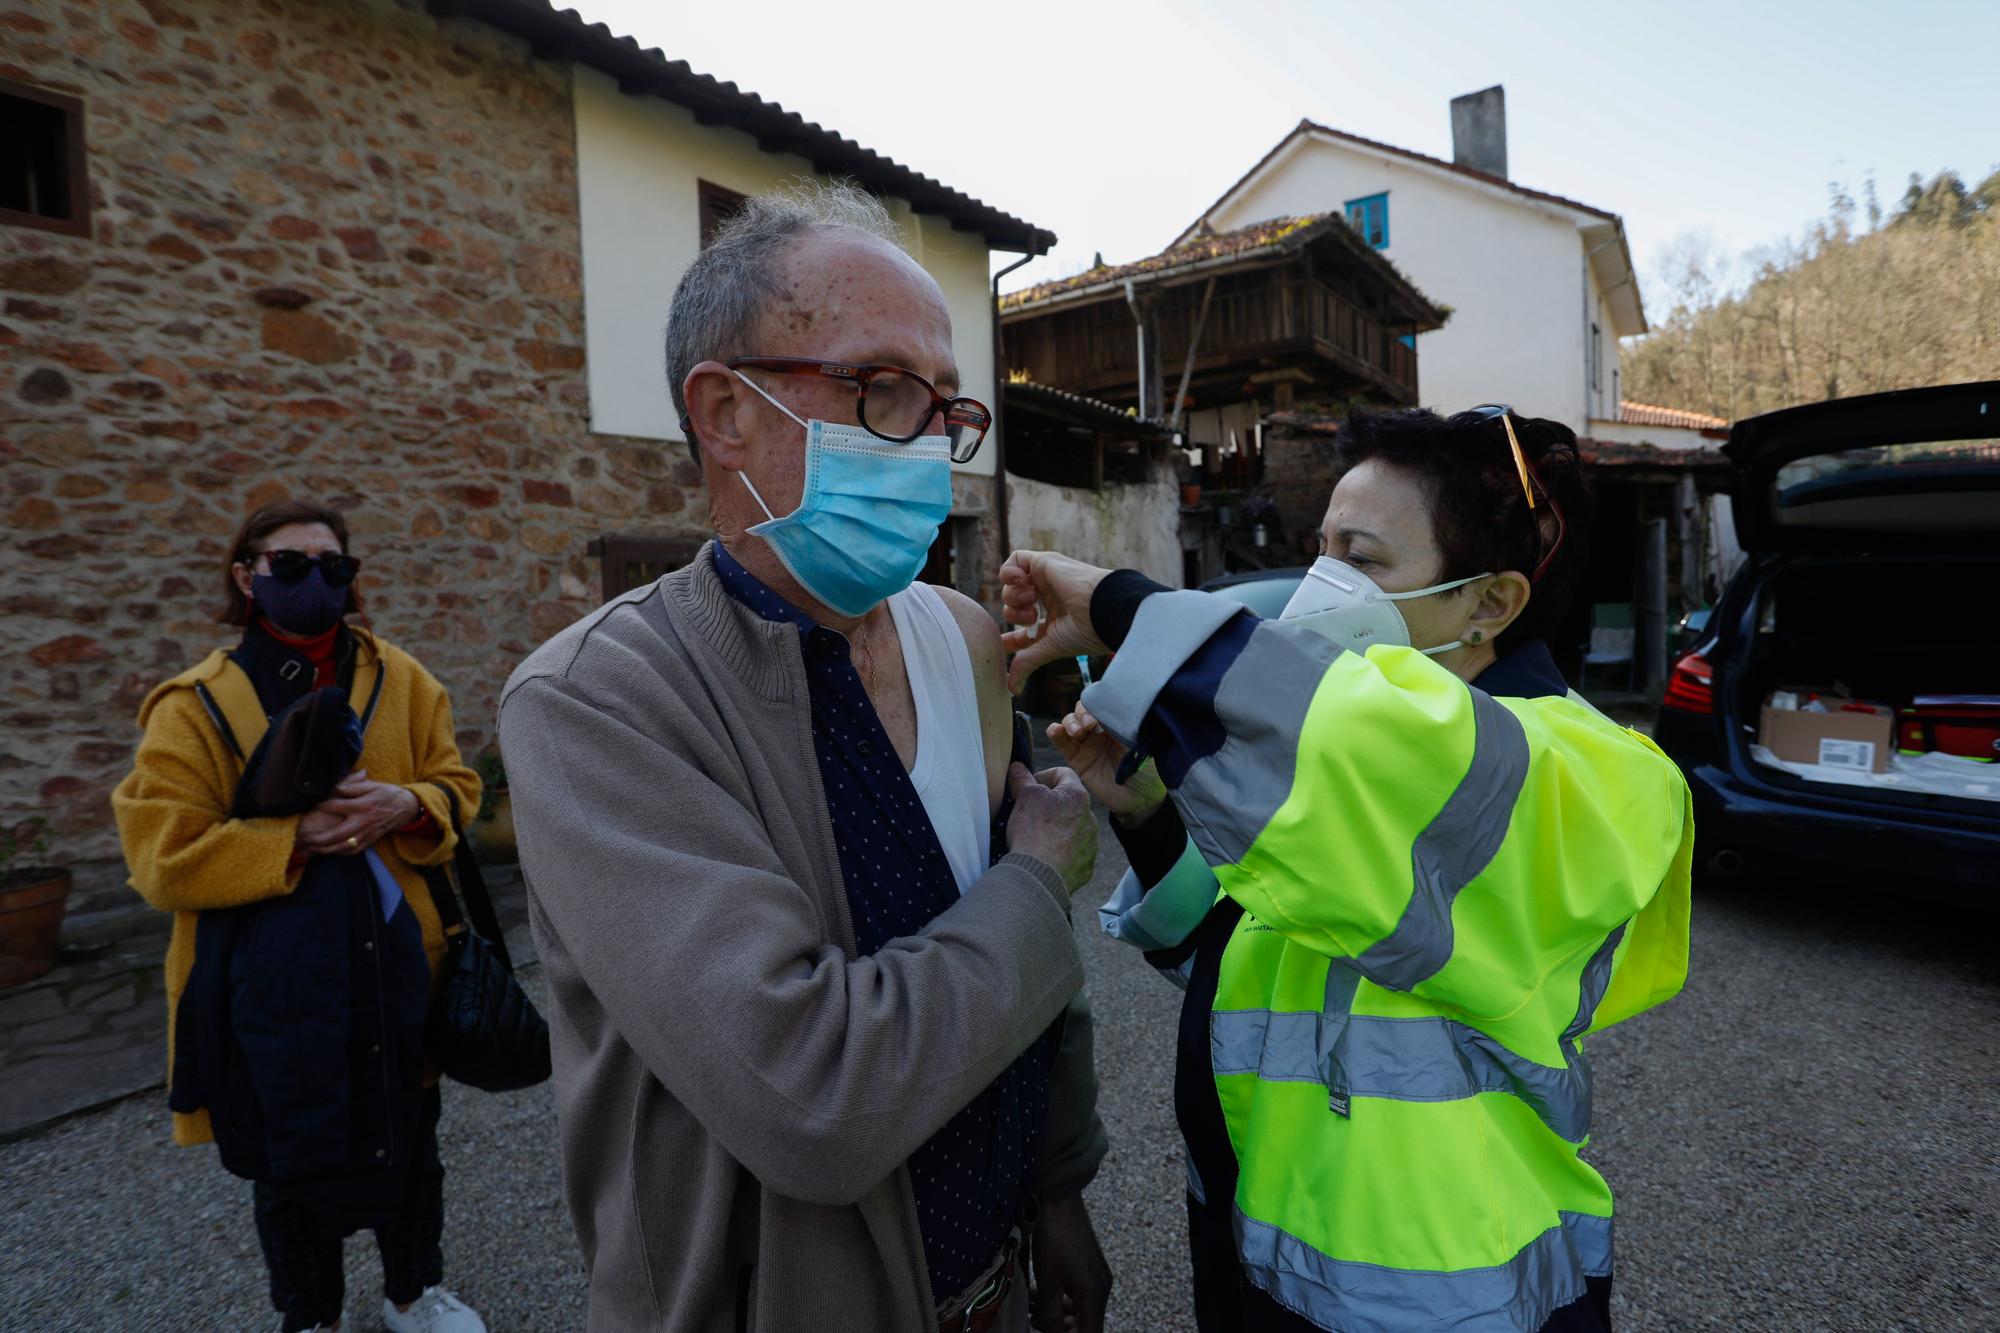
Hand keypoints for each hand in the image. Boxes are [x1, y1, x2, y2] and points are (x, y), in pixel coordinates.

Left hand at [295, 770, 420, 856]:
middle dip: (318, 838)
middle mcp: (364, 822)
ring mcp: (367, 833)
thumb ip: (354, 786)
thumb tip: (336, 787)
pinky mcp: (370, 840)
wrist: (406, 808)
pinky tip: (329, 851)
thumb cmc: (387, 794)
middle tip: (304, 837)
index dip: (322, 805)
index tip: (313, 804)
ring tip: (311, 847)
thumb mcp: (372, 785)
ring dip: (326, 848)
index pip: (336, 806)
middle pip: (336, 834)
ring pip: (343, 846)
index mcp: (363, 806)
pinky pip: (352, 850)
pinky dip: (339, 852)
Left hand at [999, 550, 1113, 692]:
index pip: (1023, 628)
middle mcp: (1048, 599)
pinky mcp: (1044, 563)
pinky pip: (1016, 559)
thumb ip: (1027, 664)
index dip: (1010, 637)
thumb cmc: (1083, 630)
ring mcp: (1046, 581)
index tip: (1001, 645)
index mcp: (1053, 619)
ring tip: (1032, 600)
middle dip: (1015, 615)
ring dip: (1015, 597)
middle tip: (1032, 617)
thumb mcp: (1049, 648)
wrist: (1100, 607)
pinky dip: (1009, 571)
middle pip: (1013, 607)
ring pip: (1011, 586)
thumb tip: (1012, 690)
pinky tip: (1020, 582)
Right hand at [1004, 763, 1097, 893]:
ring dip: (1057, 830)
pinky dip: (1060, 853)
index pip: (1063, 774)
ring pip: (1072, 830)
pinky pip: (1073, 854)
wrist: (1039, 875)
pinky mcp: (1085, 867)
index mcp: (1078, 797)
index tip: (1028, 787)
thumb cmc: (1034, 832)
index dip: (1042, 776)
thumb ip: (1022, 779)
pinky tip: (1044, 857)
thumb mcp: (1024, 797)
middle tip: (1028, 813)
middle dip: (1049, 805)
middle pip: (1068, 803)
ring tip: (1035, 838)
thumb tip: (1017, 768)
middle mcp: (1090, 819)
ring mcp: (1090, 845)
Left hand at [1029, 1195, 1111, 1332]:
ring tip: (1034, 1311)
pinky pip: (1080, 1293)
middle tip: (1037, 1322)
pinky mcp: (1091, 1266)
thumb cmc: (1053, 1238)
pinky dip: (1063, 1299)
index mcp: (1095, 1294)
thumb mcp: (1047, 1281)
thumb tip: (1052, 1332)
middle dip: (1063, 1329)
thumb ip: (1051, 1314)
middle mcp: (1102, 1287)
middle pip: (1087, 1324)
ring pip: (1082, 1309)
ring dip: (1060, 1315)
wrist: (1060, 1199)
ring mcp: (1098, 1276)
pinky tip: (1041, 1296)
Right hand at [1046, 704, 1165, 827]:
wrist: (1140, 799)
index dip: (1096, 702)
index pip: (1101, 703)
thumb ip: (1126, 724)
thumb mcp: (1140, 742)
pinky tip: (1055, 730)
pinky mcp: (1077, 760)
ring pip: (1070, 723)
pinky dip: (1056, 733)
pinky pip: (1062, 743)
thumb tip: (1116, 704)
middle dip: (1082, 713)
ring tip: (1077, 732)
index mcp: (1117, 722)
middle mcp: (1101, 731)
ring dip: (1070, 722)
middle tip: (1089, 724)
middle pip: (1083, 710)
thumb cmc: (1147, 769)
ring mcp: (1088, 744)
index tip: (1099, 711)